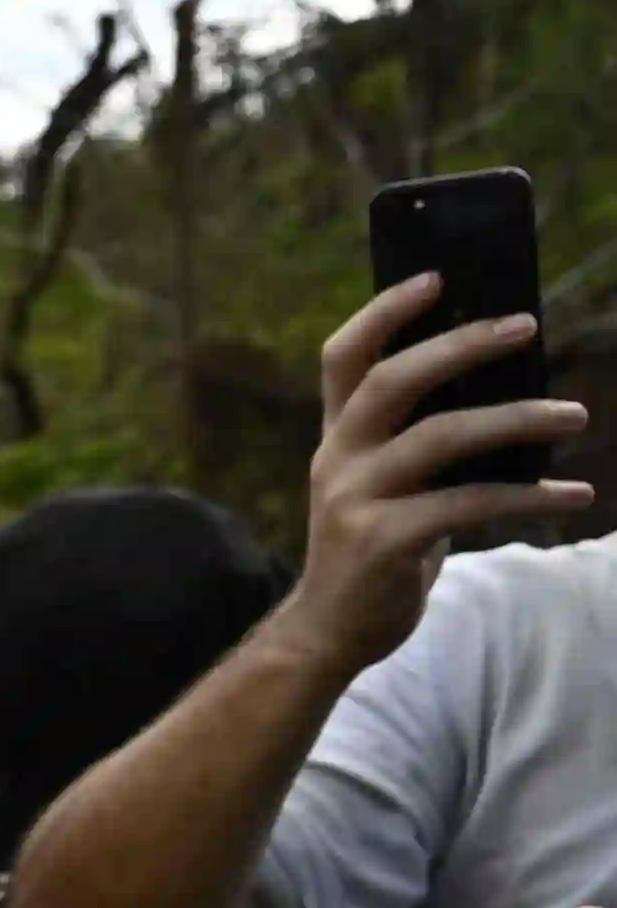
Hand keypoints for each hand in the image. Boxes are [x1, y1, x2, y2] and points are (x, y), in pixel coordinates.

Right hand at [269, 272, 593, 678]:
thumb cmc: (376, 546)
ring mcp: (355, 499)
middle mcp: (338, 458)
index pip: (343, 356)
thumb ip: (421, 439)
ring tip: (575, 415)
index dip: (384, 311)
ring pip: (440, 437)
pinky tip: (574, 494)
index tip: (436, 277)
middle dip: (461, 345)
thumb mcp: (386, 483)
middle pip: (392, 380)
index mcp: (339, 436)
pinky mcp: (383, 542)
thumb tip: (509, 392)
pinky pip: (468, 504)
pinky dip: (529, 496)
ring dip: (516, 419)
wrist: (331, 631)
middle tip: (527, 325)